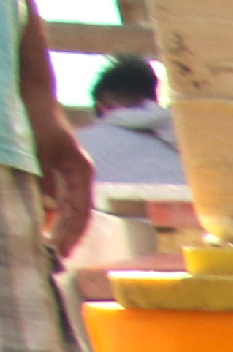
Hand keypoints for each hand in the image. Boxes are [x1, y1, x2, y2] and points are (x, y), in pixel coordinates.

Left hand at [36, 127, 90, 256]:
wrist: (32, 96)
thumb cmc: (38, 120)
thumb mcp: (39, 151)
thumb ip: (43, 180)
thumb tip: (46, 210)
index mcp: (81, 172)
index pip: (80, 210)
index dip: (72, 232)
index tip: (62, 250)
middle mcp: (79, 176)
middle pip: (77, 213)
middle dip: (68, 234)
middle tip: (56, 256)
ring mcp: (69, 174)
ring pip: (67, 207)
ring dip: (59, 225)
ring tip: (49, 244)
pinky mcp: (57, 171)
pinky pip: (57, 198)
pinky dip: (50, 212)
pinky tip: (42, 223)